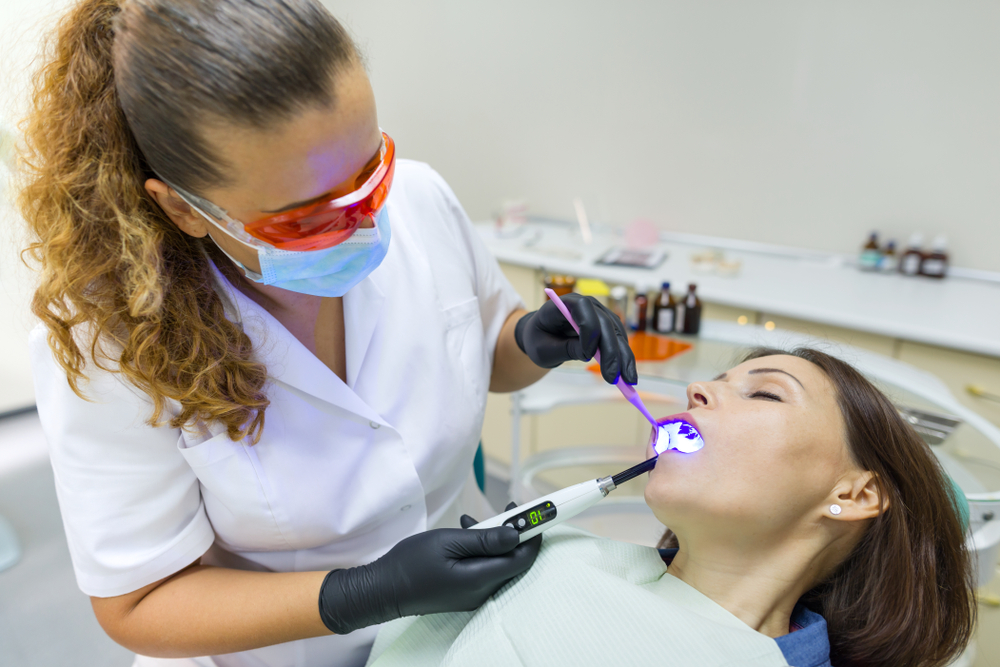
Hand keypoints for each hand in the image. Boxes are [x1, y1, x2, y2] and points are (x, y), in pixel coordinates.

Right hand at [318, 504, 540, 633]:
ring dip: (495, 539)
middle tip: (508, 508)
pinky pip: (485, 568)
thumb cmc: (411, 563)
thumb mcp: (448, 542)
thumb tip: (516, 535)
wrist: (383, 589)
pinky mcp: (464, 592)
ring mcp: (473, 594)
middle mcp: (482, 591)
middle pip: (513, 560)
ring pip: (498, 563)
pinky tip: (466, 533)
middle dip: (514, 533)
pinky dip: (482, 549)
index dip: (534, 535)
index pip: (522, 558)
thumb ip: (484, 540)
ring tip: (475, 520)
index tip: (537, 513)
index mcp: (480, 579)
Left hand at [513, 293, 637, 384]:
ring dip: (623, 357)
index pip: (583, 309)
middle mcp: (587, 305)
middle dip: (611, 352)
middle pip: (605, 324)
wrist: (542, 335)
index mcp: (565, 303)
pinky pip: (619, 339)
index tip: (587, 356)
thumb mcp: (543, 349)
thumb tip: (588, 355)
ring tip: (627, 381)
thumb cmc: (538, 339)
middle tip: (612, 377)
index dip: (589, 330)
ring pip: (617, 333)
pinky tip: (626, 374)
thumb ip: (564, 349)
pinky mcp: (607, 325)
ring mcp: (599, 313)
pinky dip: (624, 356)